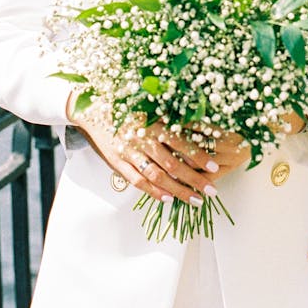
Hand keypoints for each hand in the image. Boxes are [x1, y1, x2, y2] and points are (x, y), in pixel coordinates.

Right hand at [66, 95, 247, 202]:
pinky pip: (137, 181)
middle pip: (172, 164)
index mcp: (153, 123)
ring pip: (157, 177)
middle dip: (194, 179)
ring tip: (195, 200)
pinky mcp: (117, 162)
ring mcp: (129, 153)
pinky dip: (153, 192)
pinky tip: (168, 200)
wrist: (92, 108)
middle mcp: (142, 139)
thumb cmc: (127, 106)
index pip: (180, 143)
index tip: (214, 167)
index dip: (198, 156)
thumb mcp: (150, 108)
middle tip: (211, 191)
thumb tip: (200, 127)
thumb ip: (170, 119)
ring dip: (178, 191)